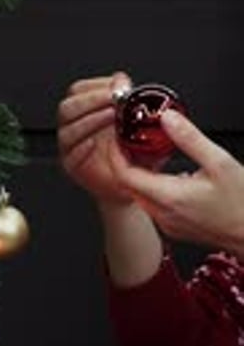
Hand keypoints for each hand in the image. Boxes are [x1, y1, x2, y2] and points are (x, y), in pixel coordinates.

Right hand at [57, 72, 133, 205]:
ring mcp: (70, 146)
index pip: (79, 90)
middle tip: (113, 100)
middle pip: (68, 107)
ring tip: (112, 117)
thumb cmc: (135, 151)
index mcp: (86, 110)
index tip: (117, 86)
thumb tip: (122, 79)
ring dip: (90, 121)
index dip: (96, 86)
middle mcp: (74, 125)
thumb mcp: (139, 122)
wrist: (134, 183)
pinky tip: (95, 142)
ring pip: (68, 129)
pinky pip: (71, 155)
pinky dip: (82, 148)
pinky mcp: (72, 166)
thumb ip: (129, 98)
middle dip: (91, 100)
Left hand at [108, 108, 243, 257]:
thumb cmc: (243, 204)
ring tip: (145, 151)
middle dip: (124, 160)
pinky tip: (164, 172)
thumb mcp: (219, 162)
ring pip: (139, 195)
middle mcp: (163, 214)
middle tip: (129, 139)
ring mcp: (168, 224)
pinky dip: (150, 185)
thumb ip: (189, 138)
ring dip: (137, 173)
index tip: (118, 136)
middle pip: (128, 185)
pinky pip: (152, 204)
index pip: (124, 175)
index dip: (116, 153)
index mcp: (169, 197)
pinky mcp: (176, 228)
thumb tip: (167, 117)